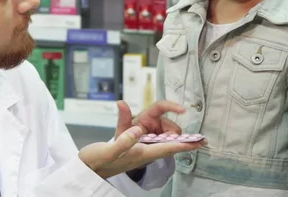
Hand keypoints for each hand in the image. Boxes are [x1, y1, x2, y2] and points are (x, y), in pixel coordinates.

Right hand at [78, 100, 202, 178]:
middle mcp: (144, 150)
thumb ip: (124, 138)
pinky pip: (146, 132)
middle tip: (158, 118)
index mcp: (142, 153)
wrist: (86, 168)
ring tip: (140, 121)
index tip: (201, 141)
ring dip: (154, 122)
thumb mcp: (109, 150)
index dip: (186, 144)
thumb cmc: (97, 161)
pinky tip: (135, 121)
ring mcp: (139, 148)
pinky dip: (145, 123)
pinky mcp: (133, 144)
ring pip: (157, 133)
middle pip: (167, 137)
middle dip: (168, 126)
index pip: (169, 148)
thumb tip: (139, 128)